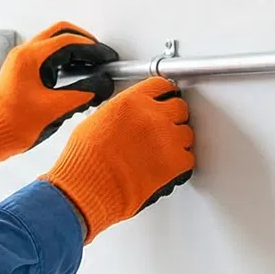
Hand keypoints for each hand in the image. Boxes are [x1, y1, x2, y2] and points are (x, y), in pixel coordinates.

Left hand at [0, 23, 119, 172]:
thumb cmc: (13, 124)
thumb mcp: (54, 108)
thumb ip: (82, 93)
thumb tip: (102, 85)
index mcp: (30, 57)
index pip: (68, 41)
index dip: (93, 49)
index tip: (107, 57)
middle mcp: (23, 54)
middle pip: (59, 33)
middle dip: (83, 41)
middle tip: (100, 55)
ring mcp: (20, 62)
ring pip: (51, 43)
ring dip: (73, 50)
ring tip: (91, 65)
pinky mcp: (20, 72)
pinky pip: (45, 56)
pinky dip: (62, 59)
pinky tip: (74, 75)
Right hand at [40, 77, 194, 241]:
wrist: (89, 188)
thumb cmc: (86, 161)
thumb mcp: (96, 120)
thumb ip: (120, 111)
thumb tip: (130, 114)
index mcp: (132, 101)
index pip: (161, 85)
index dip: (164, 94)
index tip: (166, 99)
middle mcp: (152, 115)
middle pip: (179, 108)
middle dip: (173, 119)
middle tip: (164, 130)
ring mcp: (166, 138)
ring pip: (186, 134)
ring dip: (177, 142)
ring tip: (160, 153)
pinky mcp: (175, 163)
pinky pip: (188, 158)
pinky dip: (179, 165)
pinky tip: (164, 168)